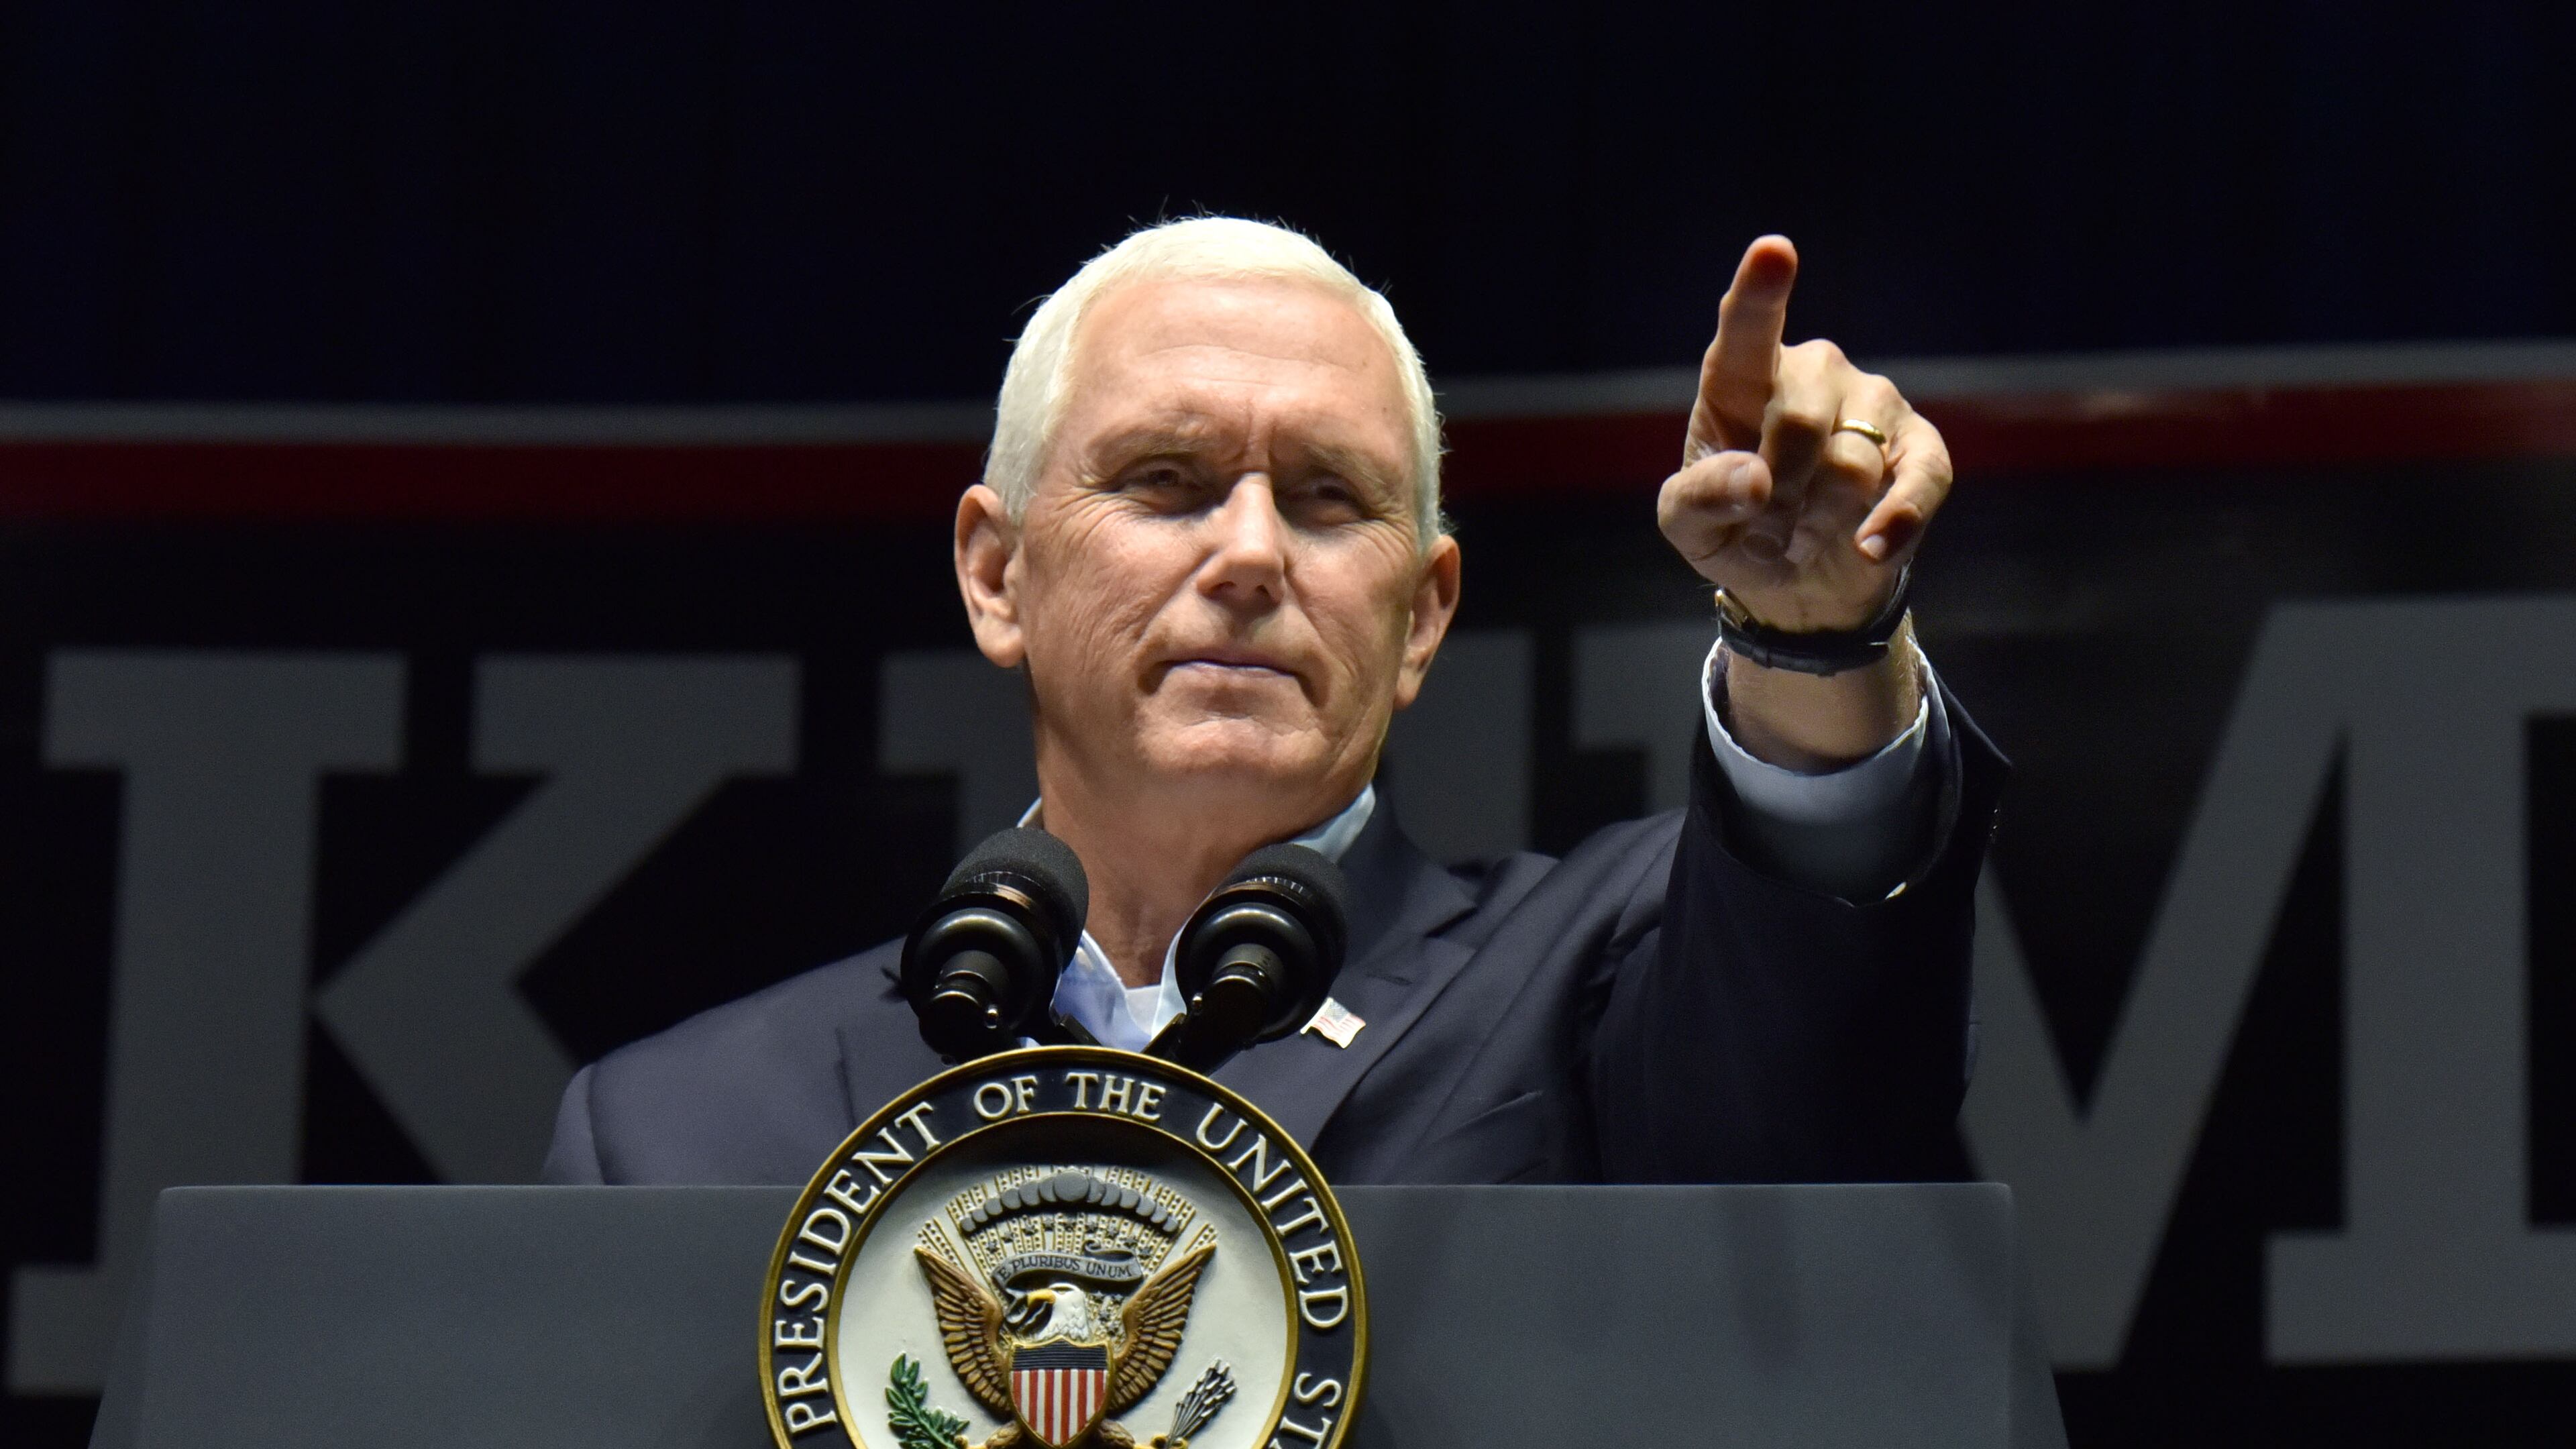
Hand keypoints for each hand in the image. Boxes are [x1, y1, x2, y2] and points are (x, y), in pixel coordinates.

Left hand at [1657, 236, 1952, 631]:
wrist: (1798, 578)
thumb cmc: (1735, 528)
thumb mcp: (1688, 525)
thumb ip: (1700, 498)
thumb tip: (1754, 482)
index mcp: (1742, 377)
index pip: (1748, 327)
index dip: (1762, 289)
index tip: (1774, 250)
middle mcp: (1812, 372)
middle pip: (1798, 427)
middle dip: (1776, 499)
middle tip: (1763, 534)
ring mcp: (1874, 402)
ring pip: (1851, 466)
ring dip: (1817, 523)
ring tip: (1798, 537)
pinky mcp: (1922, 447)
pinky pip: (1918, 483)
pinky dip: (1892, 526)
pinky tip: (1868, 548)